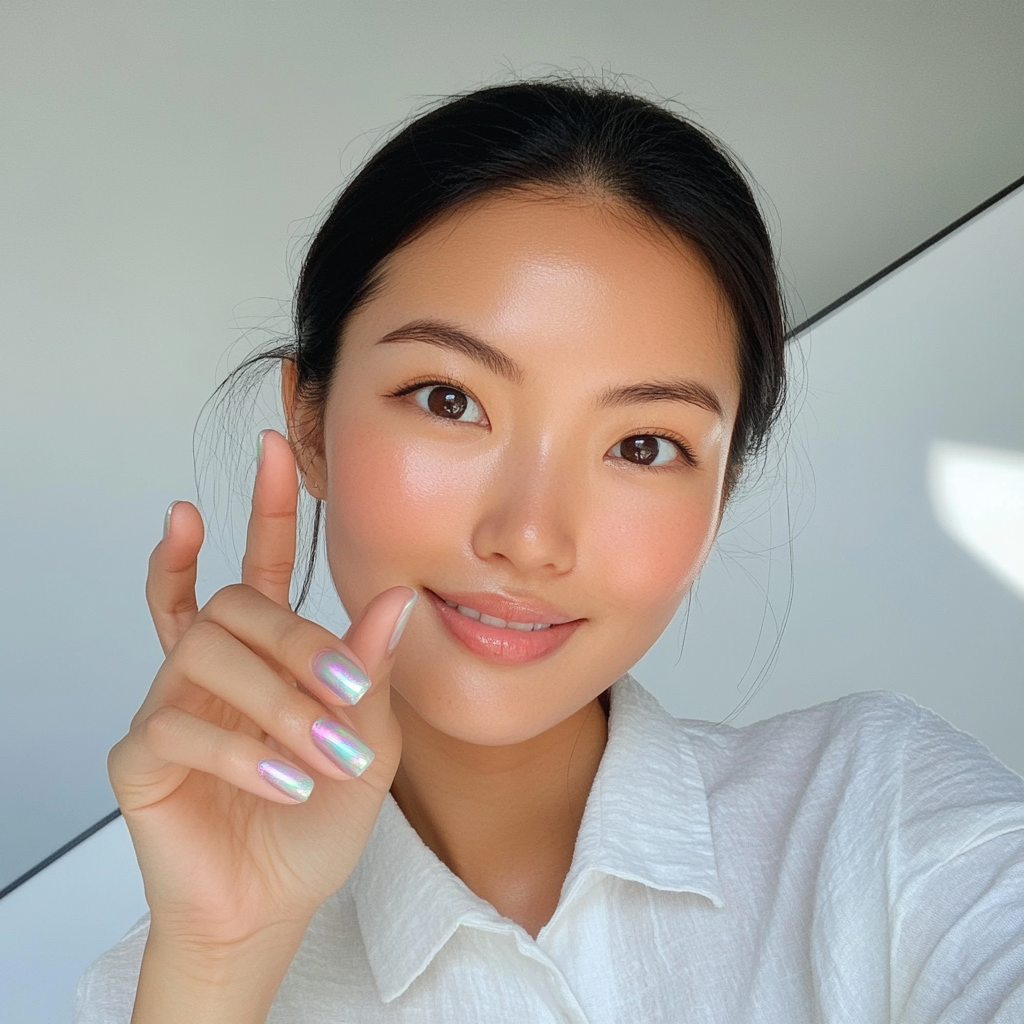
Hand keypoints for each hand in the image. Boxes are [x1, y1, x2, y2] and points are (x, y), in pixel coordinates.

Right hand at [109, 430, 411, 959]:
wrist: (274, 904)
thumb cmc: (317, 819)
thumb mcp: (367, 740)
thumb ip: (370, 670)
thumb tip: (393, 599)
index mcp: (267, 654)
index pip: (261, 564)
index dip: (268, 506)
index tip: (274, 447)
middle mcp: (212, 664)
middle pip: (236, 604)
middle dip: (297, 643)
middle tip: (347, 694)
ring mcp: (170, 702)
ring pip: (206, 652)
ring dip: (276, 703)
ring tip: (322, 753)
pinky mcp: (140, 754)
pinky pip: (175, 723)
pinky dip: (240, 751)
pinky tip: (282, 779)